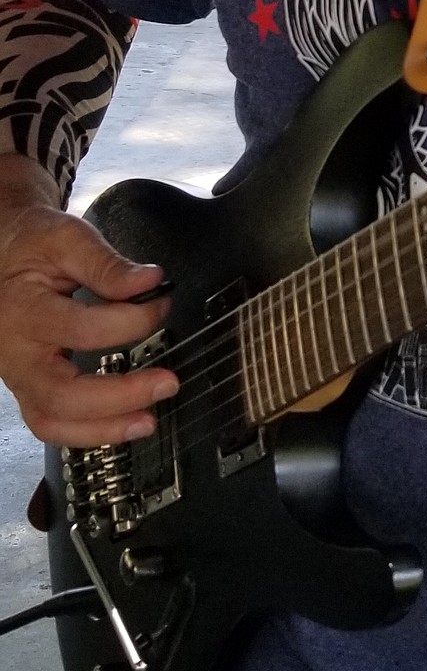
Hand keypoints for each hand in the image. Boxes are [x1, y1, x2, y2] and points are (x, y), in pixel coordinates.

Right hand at [0, 188, 176, 449]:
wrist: (0, 255)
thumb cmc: (31, 247)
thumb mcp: (65, 238)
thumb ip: (106, 263)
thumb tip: (149, 282)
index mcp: (22, 310)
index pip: (82, 329)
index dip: (132, 321)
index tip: (160, 304)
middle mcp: (14, 352)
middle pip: (62, 394)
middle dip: (121, 396)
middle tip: (167, 383)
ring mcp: (18, 376)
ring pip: (52, 421)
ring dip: (104, 429)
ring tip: (147, 421)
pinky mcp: (27, 387)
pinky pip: (50, 423)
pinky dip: (87, 432)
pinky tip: (122, 425)